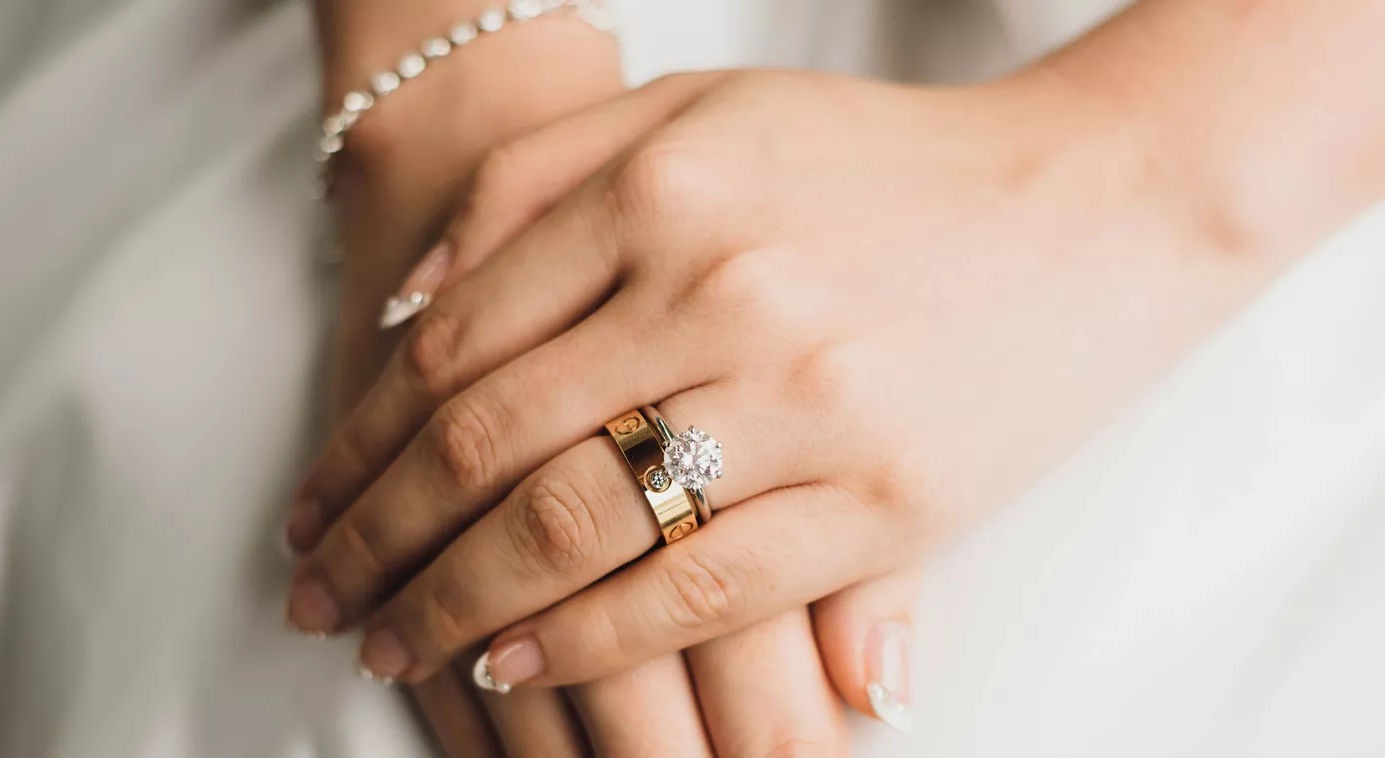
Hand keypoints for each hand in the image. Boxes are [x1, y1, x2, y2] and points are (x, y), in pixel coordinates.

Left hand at [306, 33, 884, 749]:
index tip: (314, 507)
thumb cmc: (885, 159)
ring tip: (393, 647)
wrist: (1097, 200)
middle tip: (321, 599)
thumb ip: (541, 179)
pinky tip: (517, 665)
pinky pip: (700, 593)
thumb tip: (407, 303)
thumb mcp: (702, 111)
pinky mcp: (886, 499)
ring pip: (576, 530)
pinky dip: (592, 642)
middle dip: (379, 541)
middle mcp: (721, 291)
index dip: (360, 441)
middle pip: (488, 446)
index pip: (456, 343)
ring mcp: (807, 401)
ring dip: (456, 604)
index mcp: (664, 190)